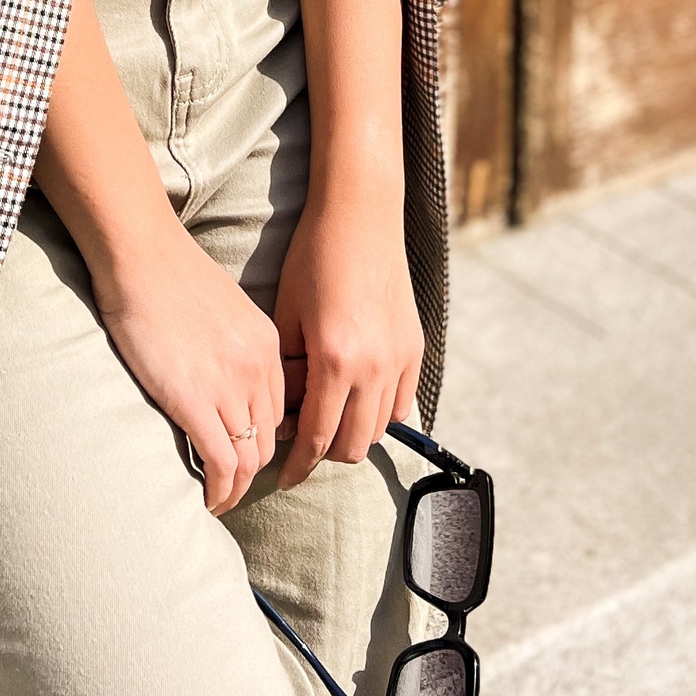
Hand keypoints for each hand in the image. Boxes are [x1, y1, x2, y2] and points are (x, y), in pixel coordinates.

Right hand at [93, 218, 285, 514]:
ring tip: (216, 502)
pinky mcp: (195, 400)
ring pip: (249, 460)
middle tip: (228, 488)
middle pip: (268, 440)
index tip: (242, 457)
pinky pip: (221, 463)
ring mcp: (229, 386)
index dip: (262, 442)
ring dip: (235, 490)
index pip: (279, 411)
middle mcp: (257, 368)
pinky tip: (205, 501)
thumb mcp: (222, 308)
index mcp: (266, 344)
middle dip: (251, 473)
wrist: (142, 254)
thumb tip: (218, 372)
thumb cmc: (168, 274)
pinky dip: (218, 491)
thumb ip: (231, 343)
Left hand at [272, 187, 423, 489]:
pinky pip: (402, 403)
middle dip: (324, 454)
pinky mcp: (415, 347)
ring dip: (353, 433)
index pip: (316, 438)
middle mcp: (374, 368)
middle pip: (352, 446)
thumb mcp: (286, 316)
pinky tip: (357, 398)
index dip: (296, 466)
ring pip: (380, 429)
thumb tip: (284, 416)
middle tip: (301, 443)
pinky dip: (380, 412)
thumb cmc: (313, 258)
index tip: (280, 479)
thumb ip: (288, 372)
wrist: (360, 216)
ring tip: (328, 418)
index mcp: (335, 361)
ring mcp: (400, 359)